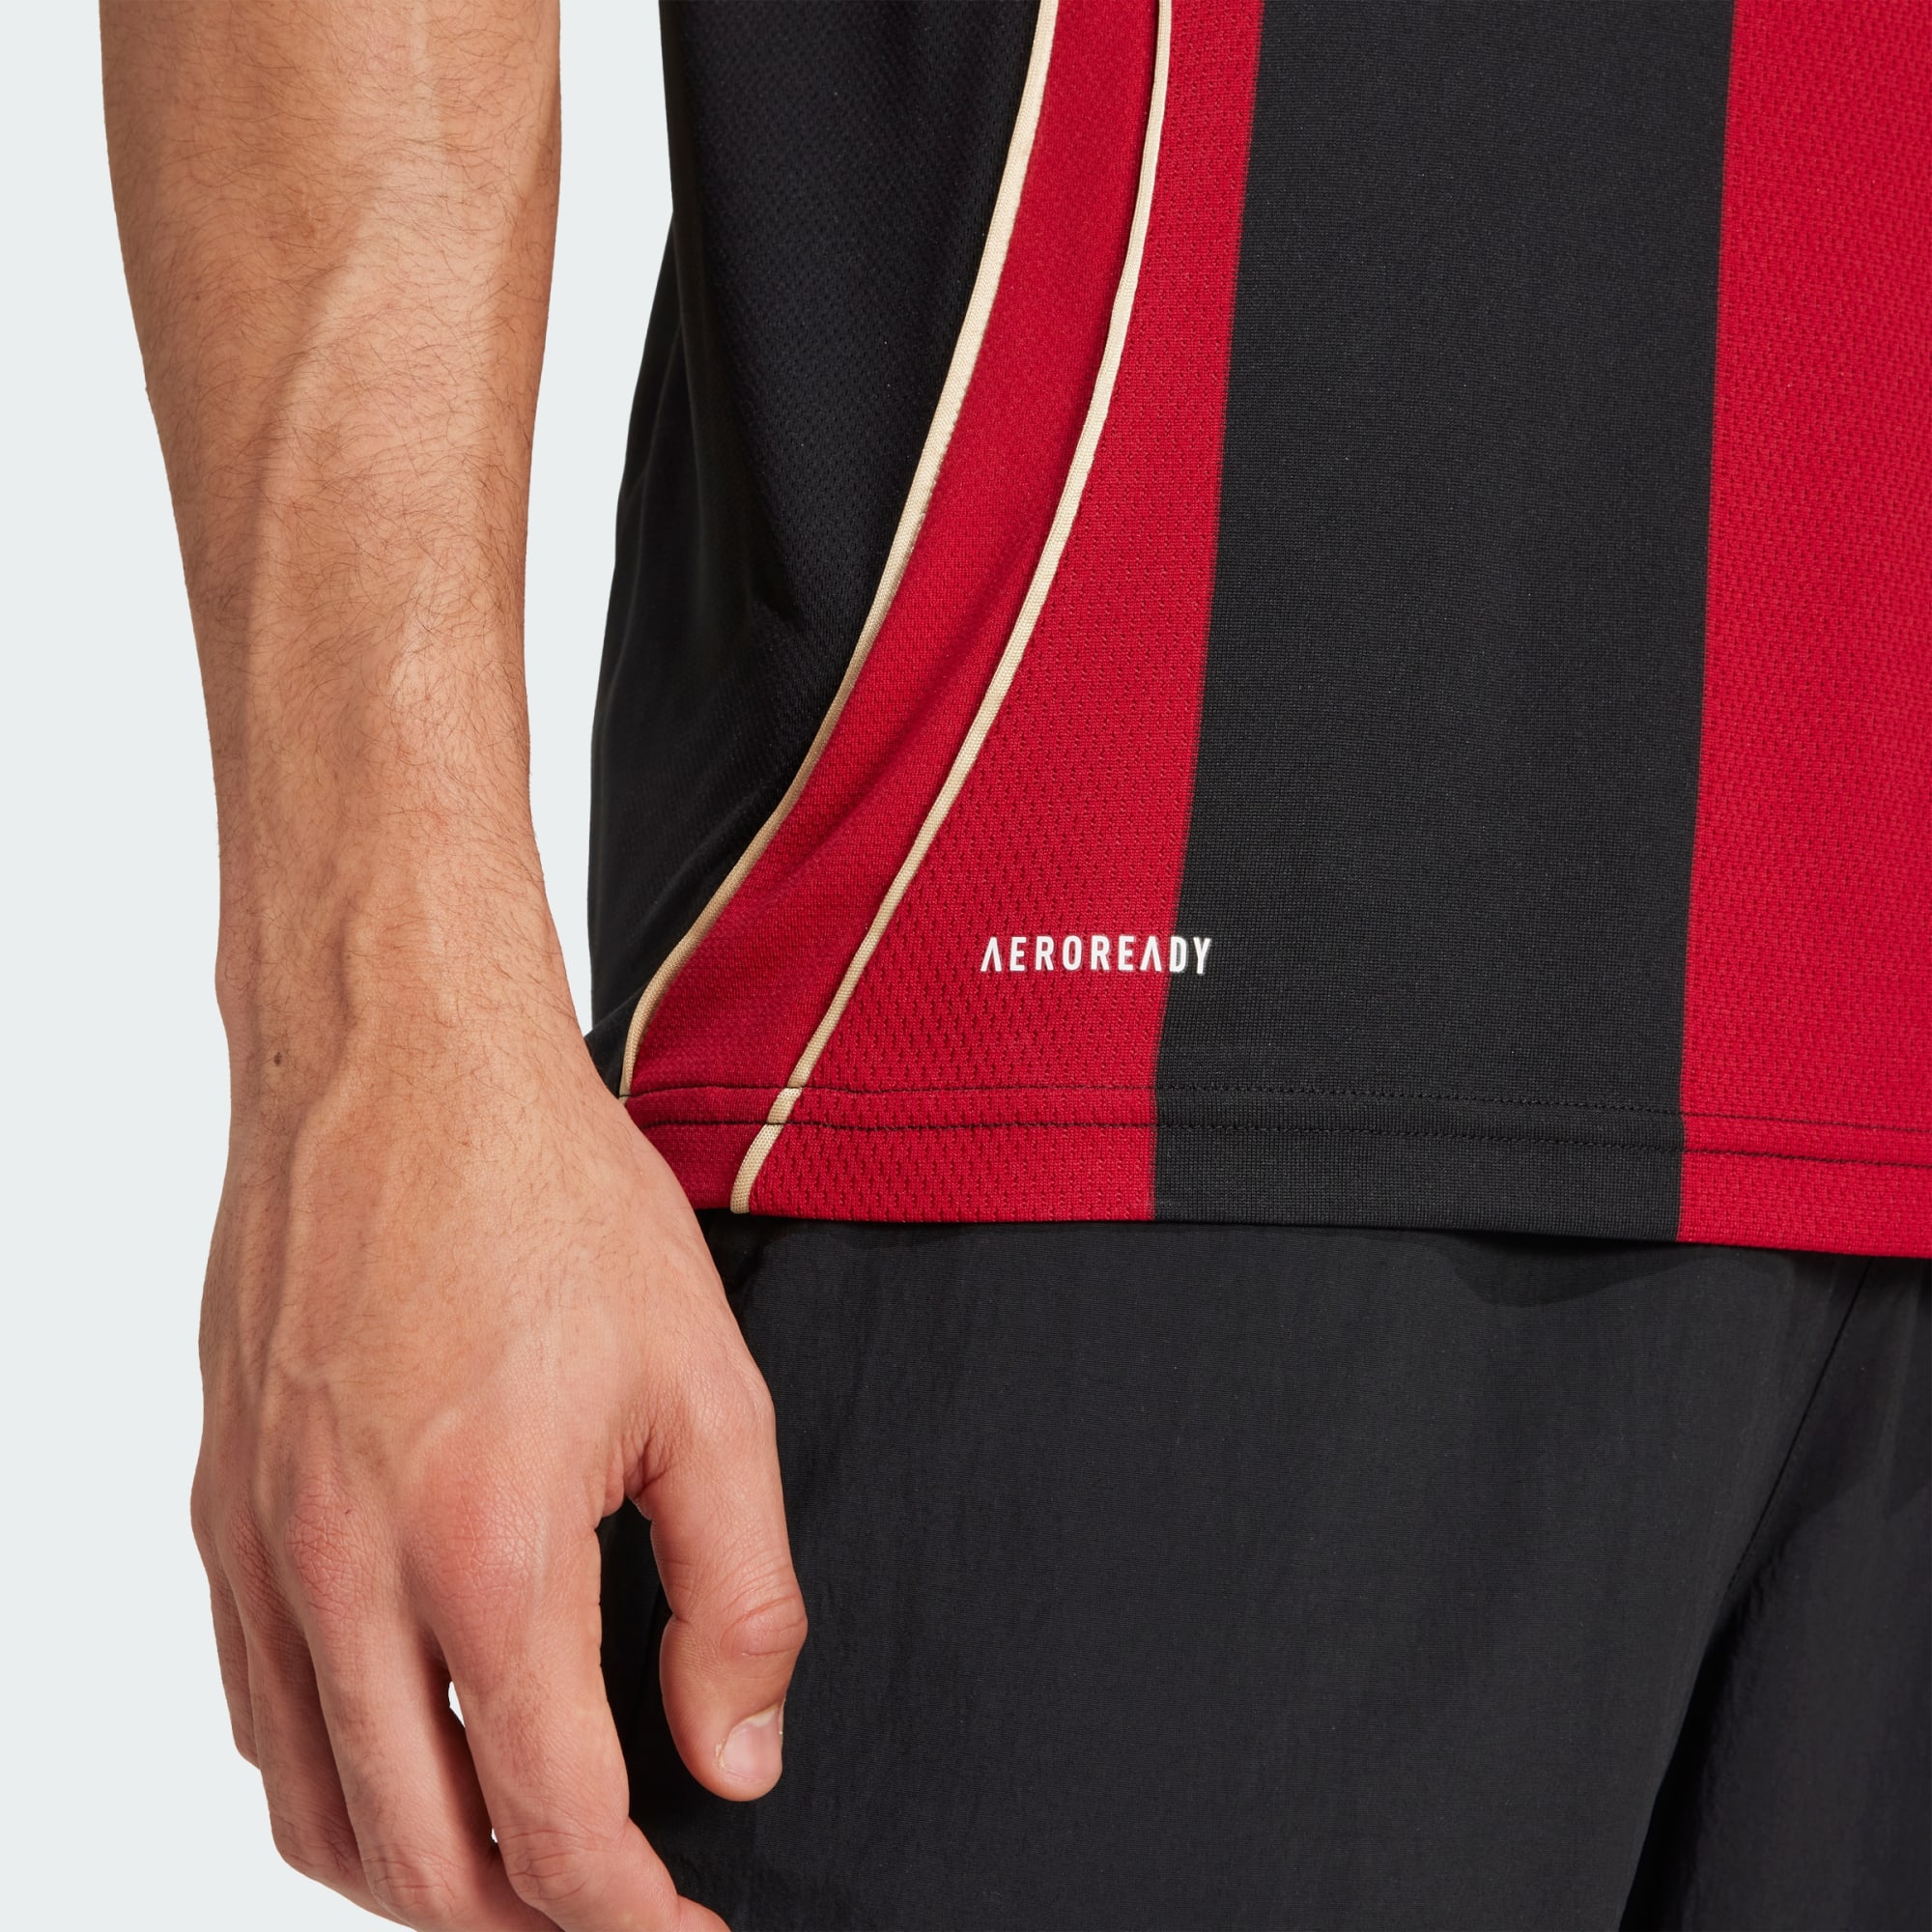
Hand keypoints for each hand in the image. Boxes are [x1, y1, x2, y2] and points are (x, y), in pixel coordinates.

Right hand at [192, 980, 802, 1928]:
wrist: (396, 1065)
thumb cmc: (554, 1201)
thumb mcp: (707, 1385)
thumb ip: (738, 1589)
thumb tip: (737, 1754)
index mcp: (487, 1545)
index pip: (554, 1822)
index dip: (633, 1918)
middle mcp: (345, 1571)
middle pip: (418, 1857)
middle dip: (525, 1921)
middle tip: (612, 1906)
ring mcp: (260, 1547)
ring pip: (314, 1807)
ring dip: (419, 1870)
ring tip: (515, 1859)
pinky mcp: (218, 1507)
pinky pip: (256, 1706)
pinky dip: (331, 1778)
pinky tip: (402, 1749)